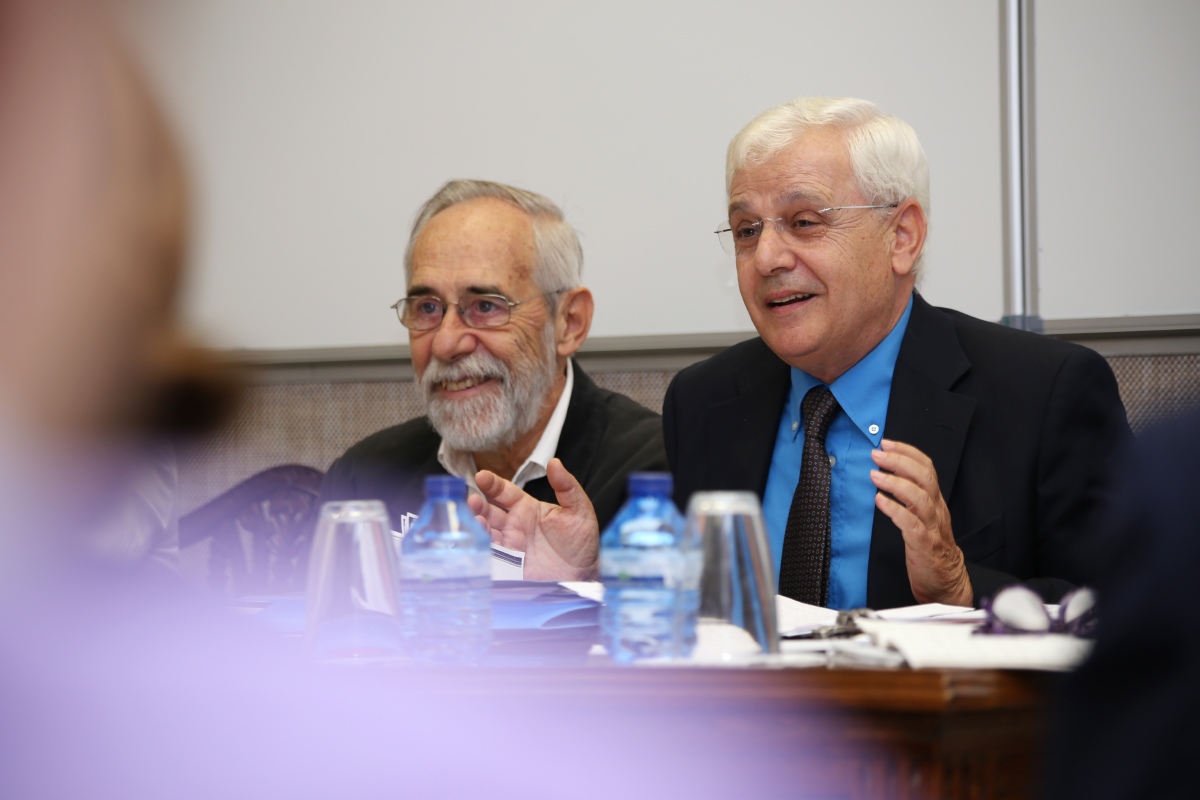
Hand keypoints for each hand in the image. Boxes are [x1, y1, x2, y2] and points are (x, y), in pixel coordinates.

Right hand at [468, 458, 599, 580]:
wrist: (583, 574)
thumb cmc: (581, 541)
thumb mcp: (579, 510)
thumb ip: (567, 486)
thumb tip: (555, 462)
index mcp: (527, 508)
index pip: (505, 492)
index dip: (493, 484)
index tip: (482, 476)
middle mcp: (514, 524)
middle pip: (490, 511)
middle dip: (478, 505)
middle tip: (473, 500)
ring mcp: (509, 544)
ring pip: (486, 531)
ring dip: (477, 525)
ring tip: (475, 520)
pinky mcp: (508, 563)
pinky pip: (490, 553)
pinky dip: (482, 547)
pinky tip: (480, 541)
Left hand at [870, 439, 972, 605]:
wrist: (946, 581)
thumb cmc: (929, 548)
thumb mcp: (922, 517)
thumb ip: (909, 497)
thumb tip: (885, 475)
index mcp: (935, 501)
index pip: (927, 468)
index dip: (908, 452)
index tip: (887, 443)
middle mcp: (936, 510)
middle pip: (924, 477)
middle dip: (900, 462)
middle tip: (877, 454)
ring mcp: (932, 527)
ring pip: (920, 498)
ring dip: (895, 483)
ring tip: (875, 475)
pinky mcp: (924, 545)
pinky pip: (911, 524)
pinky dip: (895, 510)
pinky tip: (880, 501)